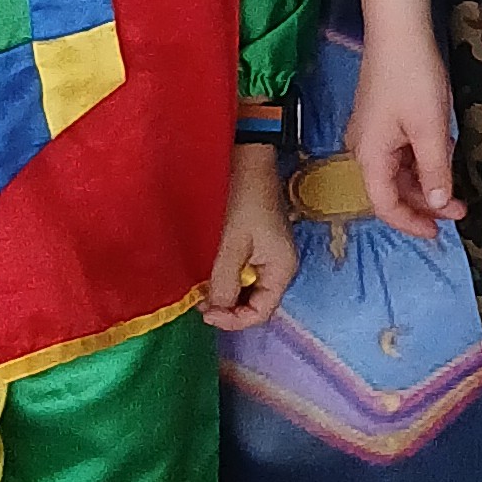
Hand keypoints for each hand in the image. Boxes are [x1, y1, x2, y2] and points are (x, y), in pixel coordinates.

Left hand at [203, 141, 299, 332]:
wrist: (248, 162)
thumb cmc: (243, 199)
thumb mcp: (231, 244)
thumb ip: (224, 281)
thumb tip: (216, 309)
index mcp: (281, 269)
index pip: (262, 312)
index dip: (234, 319)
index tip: (206, 313)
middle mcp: (280, 267)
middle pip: (257, 304)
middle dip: (229, 308)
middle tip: (200, 304)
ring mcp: (270, 257)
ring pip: (249, 290)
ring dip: (226, 294)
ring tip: (202, 290)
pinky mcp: (259, 248)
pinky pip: (245, 274)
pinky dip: (228, 279)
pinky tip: (210, 275)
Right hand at [349, 28, 462, 236]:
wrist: (399, 29)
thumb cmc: (412, 76)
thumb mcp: (431, 129)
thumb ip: (435, 170)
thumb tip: (440, 205)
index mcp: (370, 156)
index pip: (386, 205)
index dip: (412, 223)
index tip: (439, 233)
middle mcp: (364, 147)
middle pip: (393, 189)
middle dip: (426, 203)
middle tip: (460, 210)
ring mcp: (372, 131)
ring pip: (399, 170)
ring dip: (427, 181)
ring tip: (458, 182)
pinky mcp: (383, 117)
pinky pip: (401, 150)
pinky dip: (423, 158)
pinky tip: (445, 151)